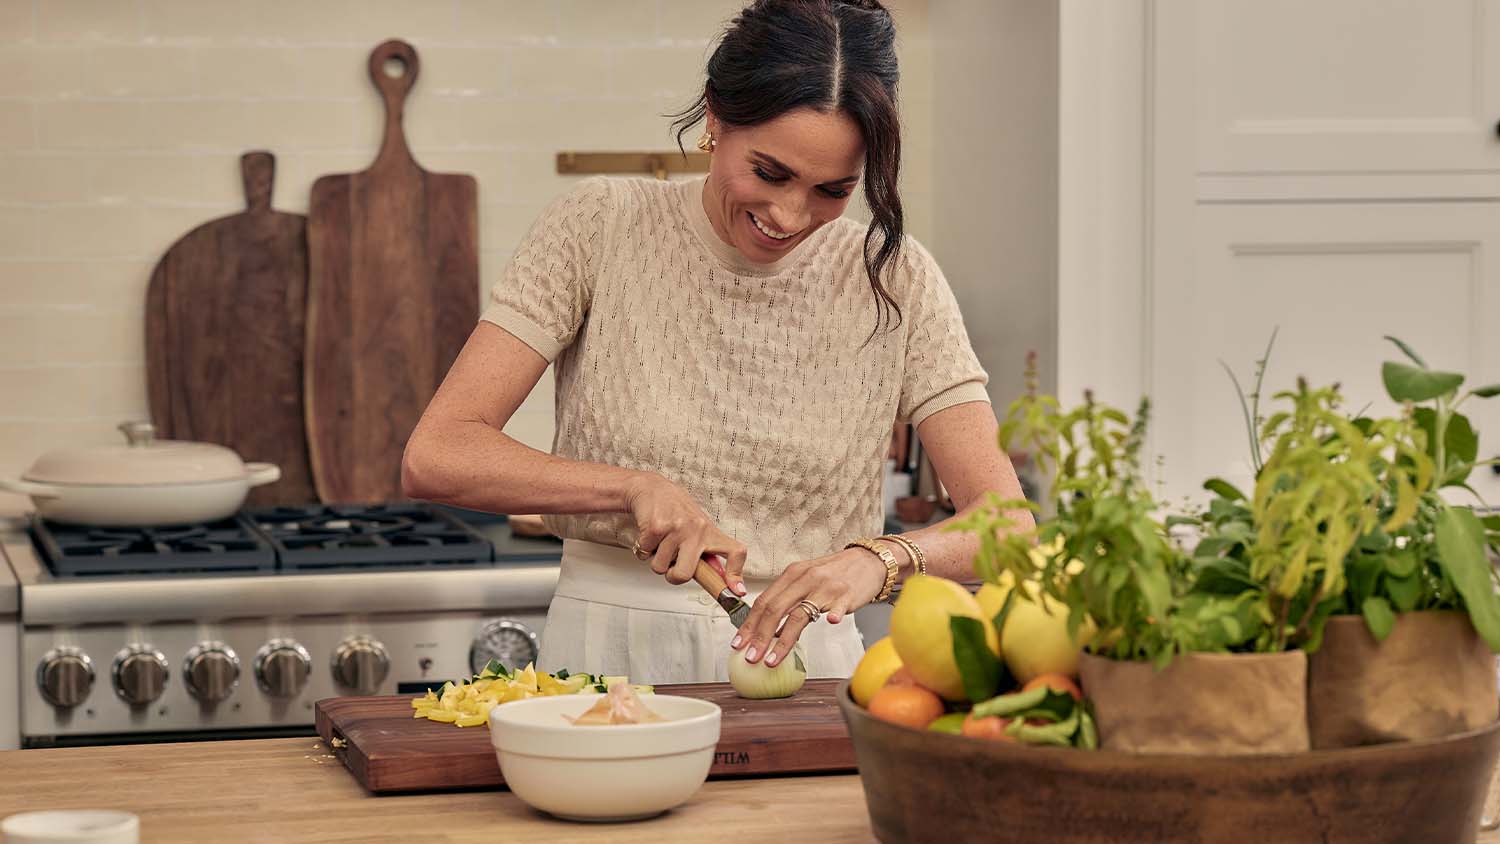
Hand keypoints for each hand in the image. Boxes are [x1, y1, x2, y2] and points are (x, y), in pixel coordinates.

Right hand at [623, 472, 747, 592]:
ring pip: (659, 567)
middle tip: (671, 566)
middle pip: (684, 574)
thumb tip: (719, 576)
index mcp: (710, 532)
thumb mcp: (698, 527)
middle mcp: (696, 529)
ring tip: (661, 541)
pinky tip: (650, 534)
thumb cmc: (676, 510)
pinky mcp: (655, 527)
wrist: (652, 488)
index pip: (735, 551)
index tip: (736, 590)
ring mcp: (676, 528)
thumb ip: (707, 552)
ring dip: (655, 559)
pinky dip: (643, 548)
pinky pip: (645, 554)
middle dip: (673, 576)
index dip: (736, 574)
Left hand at [731, 547, 887, 667]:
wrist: (867, 562)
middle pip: (775, 609)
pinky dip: (832, 614)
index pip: (763, 601)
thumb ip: (789, 600)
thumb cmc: (835, 574)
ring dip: (782, 640)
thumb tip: (770, 630)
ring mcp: (826, 588)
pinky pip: (837, 606)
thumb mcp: (807, 579)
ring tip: (771, 659)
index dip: (749, 624)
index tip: (738, 643)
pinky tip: (830, 622)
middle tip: (750, 657)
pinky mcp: (847, 596)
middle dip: (759, 636)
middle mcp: (806, 579)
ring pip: (799, 615)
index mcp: (792, 574)